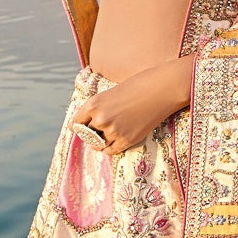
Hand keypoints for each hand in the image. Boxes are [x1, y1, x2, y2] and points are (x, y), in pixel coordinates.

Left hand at [71, 57, 194, 155]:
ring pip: (98, 144)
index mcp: (93, 104)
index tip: (82, 129)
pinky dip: (109, 149)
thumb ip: (99, 108)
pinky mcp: (127, 140)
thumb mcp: (110, 93)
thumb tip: (91, 124)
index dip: (79, 126)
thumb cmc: (137, 86)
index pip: (76, 123)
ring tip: (104, 139)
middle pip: (87, 135)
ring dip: (100, 142)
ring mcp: (113, 131)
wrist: (160, 90)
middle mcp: (100, 119)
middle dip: (91, 134)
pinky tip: (111, 144)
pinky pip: (111, 151)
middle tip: (95, 134)